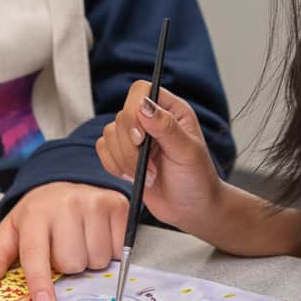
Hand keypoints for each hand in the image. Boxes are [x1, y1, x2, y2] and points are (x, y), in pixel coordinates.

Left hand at [0, 182, 126, 300]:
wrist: (67, 184)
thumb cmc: (39, 214)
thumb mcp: (13, 230)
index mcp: (36, 212)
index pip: (37, 253)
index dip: (40, 280)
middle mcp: (66, 204)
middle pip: (72, 262)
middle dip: (68, 266)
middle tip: (64, 249)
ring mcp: (94, 203)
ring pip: (97, 259)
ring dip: (90, 260)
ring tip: (81, 242)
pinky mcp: (117, 205)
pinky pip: (118, 249)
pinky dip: (110, 251)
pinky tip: (99, 236)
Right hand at [95, 82, 224, 235]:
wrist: (191, 209)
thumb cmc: (197, 180)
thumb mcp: (187, 152)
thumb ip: (166, 127)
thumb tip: (144, 105)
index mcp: (171, 110)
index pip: (141, 91)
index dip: (134, 111)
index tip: (141, 137)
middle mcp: (151, 119)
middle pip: (121, 116)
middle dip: (130, 147)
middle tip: (151, 166)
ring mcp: (135, 137)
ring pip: (109, 134)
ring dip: (125, 160)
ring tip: (149, 176)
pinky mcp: (123, 155)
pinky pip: (103, 150)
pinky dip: (114, 166)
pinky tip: (134, 177)